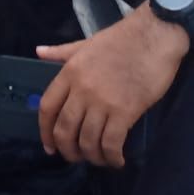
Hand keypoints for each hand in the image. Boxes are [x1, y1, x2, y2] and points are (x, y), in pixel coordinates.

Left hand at [36, 5, 187, 167]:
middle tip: (76, 157)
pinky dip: (112, 157)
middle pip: (64, 130)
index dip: (45, 132)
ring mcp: (102, 101)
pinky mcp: (125, 111)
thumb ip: (62, 52)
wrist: (155, 34)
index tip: (49, 146)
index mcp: (70, 72)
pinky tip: (117, 160)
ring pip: (87, 140)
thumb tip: (38, 51)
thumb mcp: (86, 43)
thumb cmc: (122, 38)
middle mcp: (82, 90)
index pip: (47, 108)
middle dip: (68, 150)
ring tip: (99, 159)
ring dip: (92, 156)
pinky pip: (111, 143)